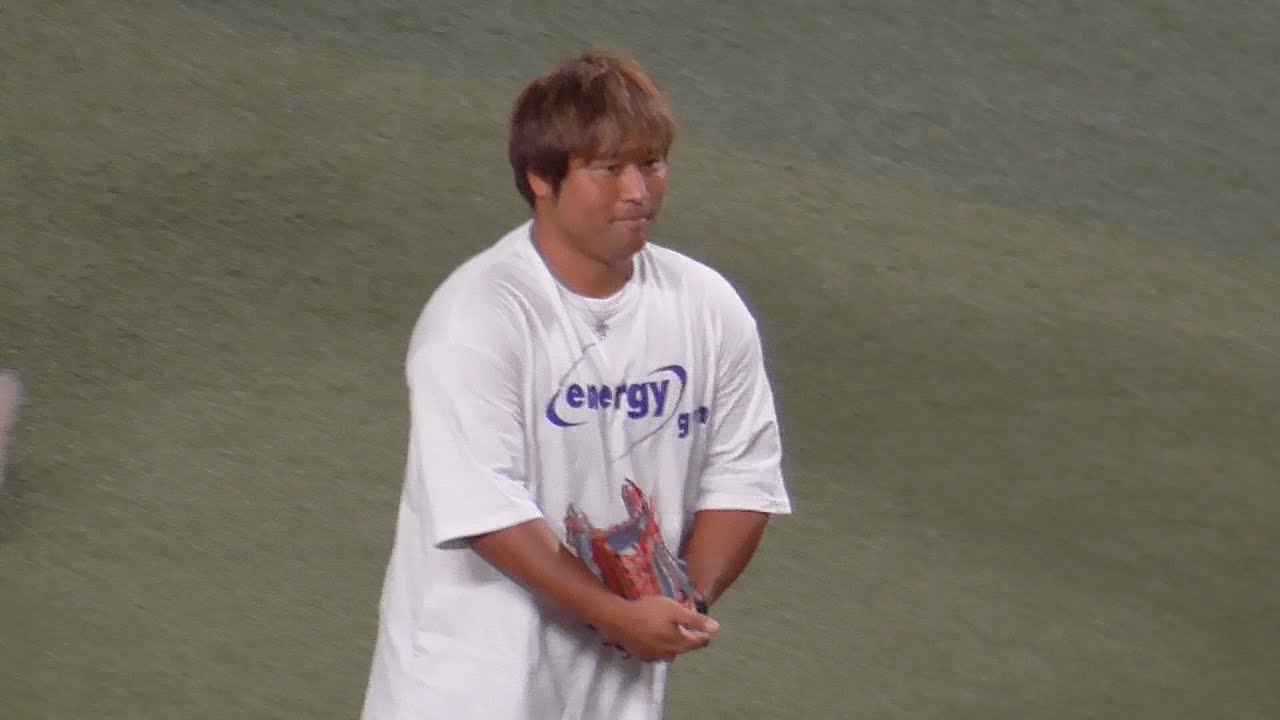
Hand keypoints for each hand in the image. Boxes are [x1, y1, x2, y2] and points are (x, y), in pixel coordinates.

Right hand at [594, 595, 720, 661]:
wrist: (617, 619)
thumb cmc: (648, 611)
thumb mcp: (675, 610)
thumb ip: (696, 620)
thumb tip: (717, 628)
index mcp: (680, 643)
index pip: (700, 642)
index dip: (704, 631)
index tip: (702, 621)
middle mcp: (669, 654)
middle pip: (685, 646)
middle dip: (688, 634)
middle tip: (683, 619)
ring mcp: (654, 657)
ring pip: (671, 649)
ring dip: (672, 639)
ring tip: (667, 625)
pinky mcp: (642, 656)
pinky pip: (657, 651)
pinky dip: (659, 643)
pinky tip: (653, 632)